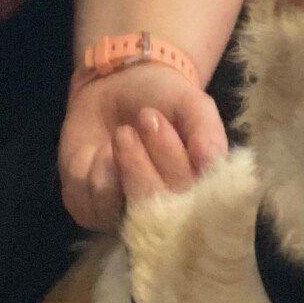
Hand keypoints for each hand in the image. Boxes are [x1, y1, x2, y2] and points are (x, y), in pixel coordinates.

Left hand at [57, 62, 226, 231]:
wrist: (116, 85)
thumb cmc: (163, 100)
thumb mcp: (192, 105)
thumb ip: (207, 133)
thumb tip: (211, 162)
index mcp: (198, 195)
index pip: (192, 204)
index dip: (174, 164)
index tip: (157, 119)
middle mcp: (166, 216)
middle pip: (158, 215)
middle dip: (145, 166)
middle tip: (144, 119)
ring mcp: (128, 217)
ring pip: (126, 213)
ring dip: (125, 165)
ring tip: (124, 132)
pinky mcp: (92, 212)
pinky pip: (92, 206)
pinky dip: (96, 173)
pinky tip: (100, 151)